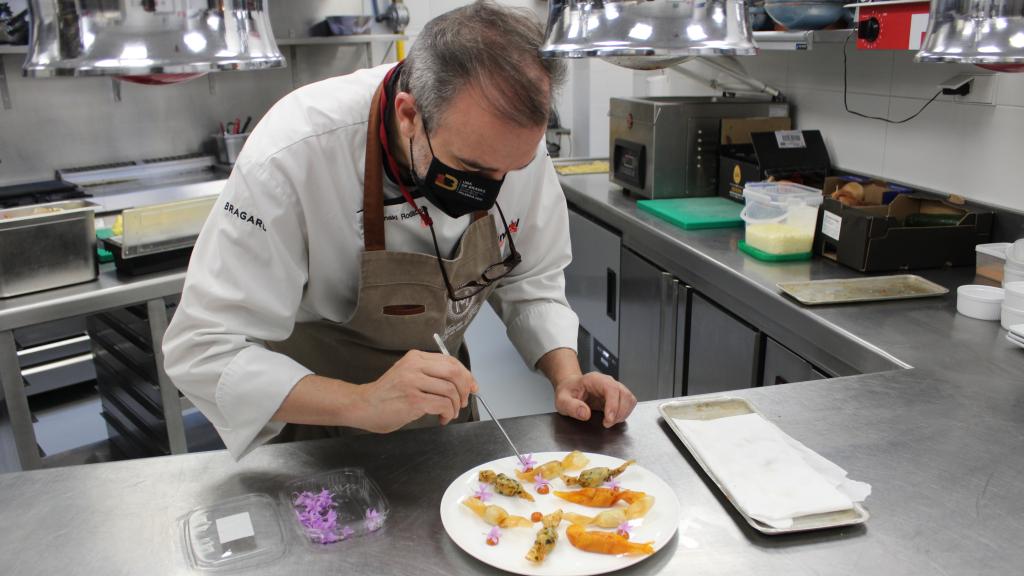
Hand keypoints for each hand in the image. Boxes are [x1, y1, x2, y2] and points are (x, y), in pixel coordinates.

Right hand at [353, 350, 477, 432]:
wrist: (364, 405)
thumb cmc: (387, 394)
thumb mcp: (408, 374)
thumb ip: (430, 374)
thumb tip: (461, 382)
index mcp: (415, 357)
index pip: (450, 361)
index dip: (466, 375)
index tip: (472, 386)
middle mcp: (415, 366)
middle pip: (454, 372)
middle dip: (465, 388)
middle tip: (463, 401)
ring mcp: (413, 382)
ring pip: (450, 390)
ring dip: (455, 405)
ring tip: (449, 413)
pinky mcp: (413, 400)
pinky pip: (442, 404)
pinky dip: (448, 413)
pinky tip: (442, 418)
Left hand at [553, 372, 636, 427]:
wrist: (570, 388)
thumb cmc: (567, 391)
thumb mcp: (561, 400)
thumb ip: (571, 406)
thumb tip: (585, 414)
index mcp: (595, 380)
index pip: (611, 389)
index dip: (613, 405)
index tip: (608, 419)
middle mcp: (608, 382)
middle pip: (624, 394)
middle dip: (619, 412)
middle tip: (607, 423)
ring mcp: (614, 388)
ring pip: (629, 398)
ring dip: (623, 413)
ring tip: (610, 421)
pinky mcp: (617, 396)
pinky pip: (628, 403)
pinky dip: (624, 413)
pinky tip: (613, 418)